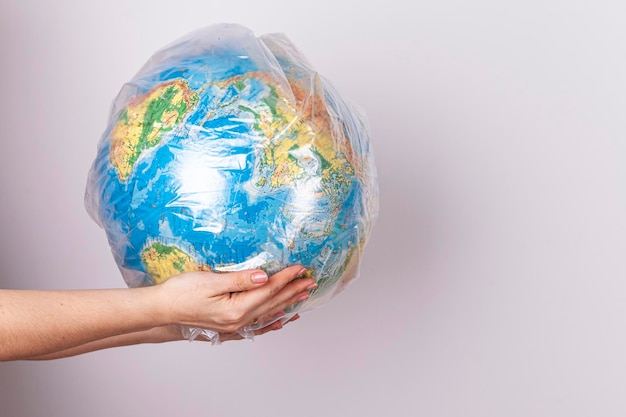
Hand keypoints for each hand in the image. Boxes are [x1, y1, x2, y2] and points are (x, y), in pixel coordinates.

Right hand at [157, 265, 314, 332]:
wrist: (161, 309)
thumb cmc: (181, 292)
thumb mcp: (211, 281)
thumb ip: (241, 280)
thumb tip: (265, 276)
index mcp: (236, 309)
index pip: (268, 290)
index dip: (286, 277)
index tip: (300, 268)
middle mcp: (238, 321)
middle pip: (272, 303)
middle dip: (293, 290)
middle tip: (311, 281)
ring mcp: (234, 326)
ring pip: (267, 314)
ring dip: (287, 304)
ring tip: (303, 296)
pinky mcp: (228, 327)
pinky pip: (256, 326)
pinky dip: (271, 323)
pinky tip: (280, 321)